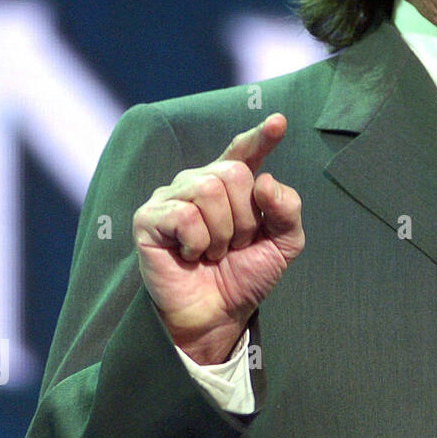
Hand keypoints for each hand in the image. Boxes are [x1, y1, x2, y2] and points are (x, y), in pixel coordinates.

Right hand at [132, 113, 304, 363]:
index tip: (279, 122)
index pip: (245, 152)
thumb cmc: (245, 275)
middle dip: (245, 217)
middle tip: (235, 245)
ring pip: (208, 189)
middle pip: (233, 172)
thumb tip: (266, 179)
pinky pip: (185, 215)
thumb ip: (287, 209)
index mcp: (232, 186)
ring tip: (214, 252)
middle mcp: (199, 183)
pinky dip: (199, 242)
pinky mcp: (148, 218)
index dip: (261, 136)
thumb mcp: (283, 244)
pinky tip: (192, 256)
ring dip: (223, 231)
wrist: (218, 315)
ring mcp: (171, 198)